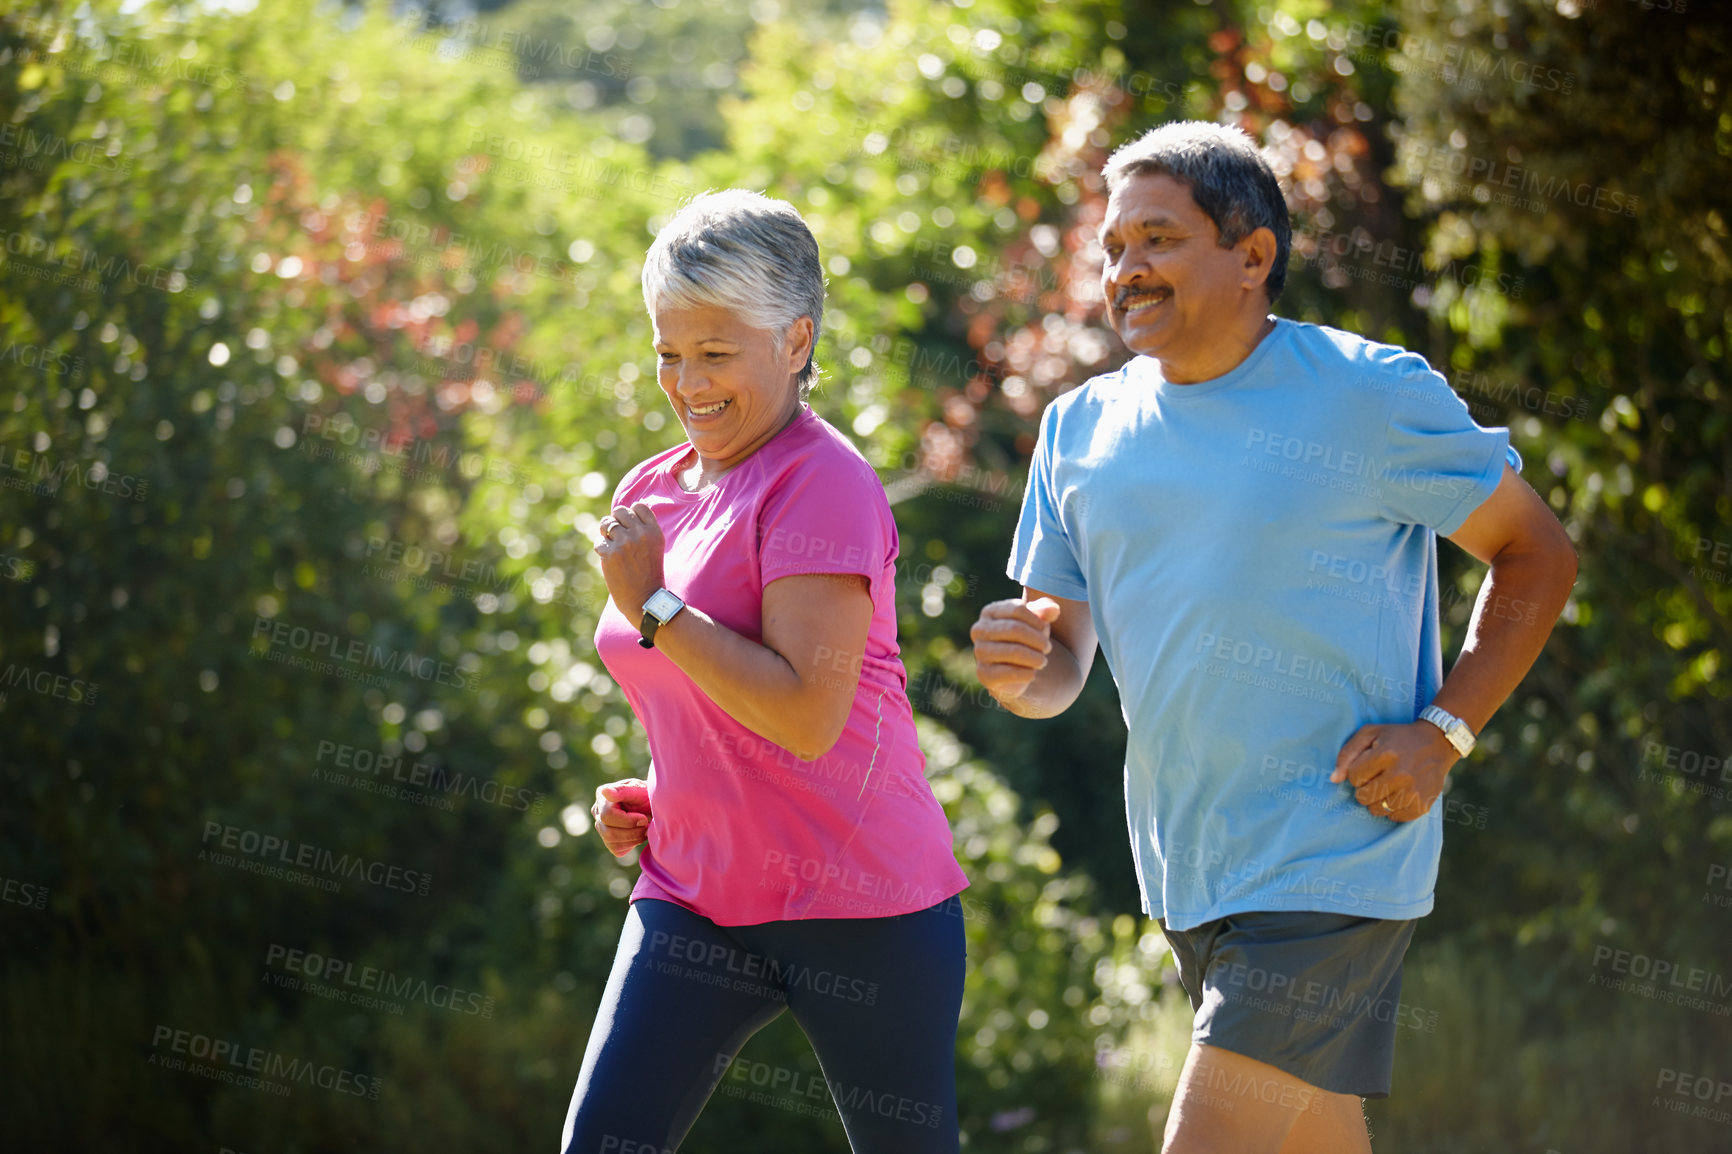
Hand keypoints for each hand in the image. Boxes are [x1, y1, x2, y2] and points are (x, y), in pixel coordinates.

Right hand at [591, 778, 650, 856]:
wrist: (653, 806)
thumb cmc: (646, 794)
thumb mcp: (639, 789)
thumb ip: (623, 791)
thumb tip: (605, 791)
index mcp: (602, 796)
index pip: (607, 815)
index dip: (628, 821)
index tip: (645, 819)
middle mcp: (598, 812)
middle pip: (608, 832)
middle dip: (632, 832)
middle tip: (647, 826)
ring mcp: (601, 827)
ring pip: (611, 841)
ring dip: (634, 838)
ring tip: (645, 829)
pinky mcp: (609, 841)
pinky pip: (617, 849)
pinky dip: (632, 844)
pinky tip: (640, 834)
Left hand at [594, 502, 665, 620]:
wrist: (645, 600)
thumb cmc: (649, 574)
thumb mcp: (654, 547)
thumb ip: (643, 529)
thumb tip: (621, 514)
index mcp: (654, 531)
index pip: (639, 506)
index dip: (631, 514)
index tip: (629, 526)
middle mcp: (640, 533)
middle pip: (620, 511)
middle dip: (615, 521)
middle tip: (616, 535)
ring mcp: (625, 543)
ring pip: (606, 523)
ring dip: (606, 533)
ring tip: (611, 545)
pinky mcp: (610, 554)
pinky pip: (599, 541)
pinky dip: (601, 549)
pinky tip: (609, 559)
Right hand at [970, 596, 1061, 702]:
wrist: (1013, 669)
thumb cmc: (1025, 638)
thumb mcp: (1036, 621)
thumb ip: (1045, 611)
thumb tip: (1053, 610)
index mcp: (990, 611)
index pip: (1017, 609)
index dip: (1037, 621)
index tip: (1045, 629)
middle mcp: (979, 630)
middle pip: (1015, 629)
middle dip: (1037, 640)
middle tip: (1047, 648)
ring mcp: (979, 652)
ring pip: (1013, 651)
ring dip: (1035, 658)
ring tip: (1042, 661)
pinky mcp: (983, 674)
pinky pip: (1010, 673)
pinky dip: (1027, 673)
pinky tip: (1032, 673)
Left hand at [1331, 721, 1458, 821]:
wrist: (1437, 743)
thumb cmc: (1397, 738)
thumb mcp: (1370, 734)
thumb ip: (1347, 754)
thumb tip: (1334, 779)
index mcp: (1386, 755)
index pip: (1354, 777)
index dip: (1357, 772)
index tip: (1368, 765)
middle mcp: (1401, 775)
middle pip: (1363, 797)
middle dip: (1364, 788)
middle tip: (1377, 778)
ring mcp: (1413, 792)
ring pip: (1378, 810)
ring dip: (1378, 800)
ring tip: (1388, 786)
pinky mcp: (1423, 804)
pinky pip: (1396, 818)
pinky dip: (1393, 810)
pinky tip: (1399, 795)